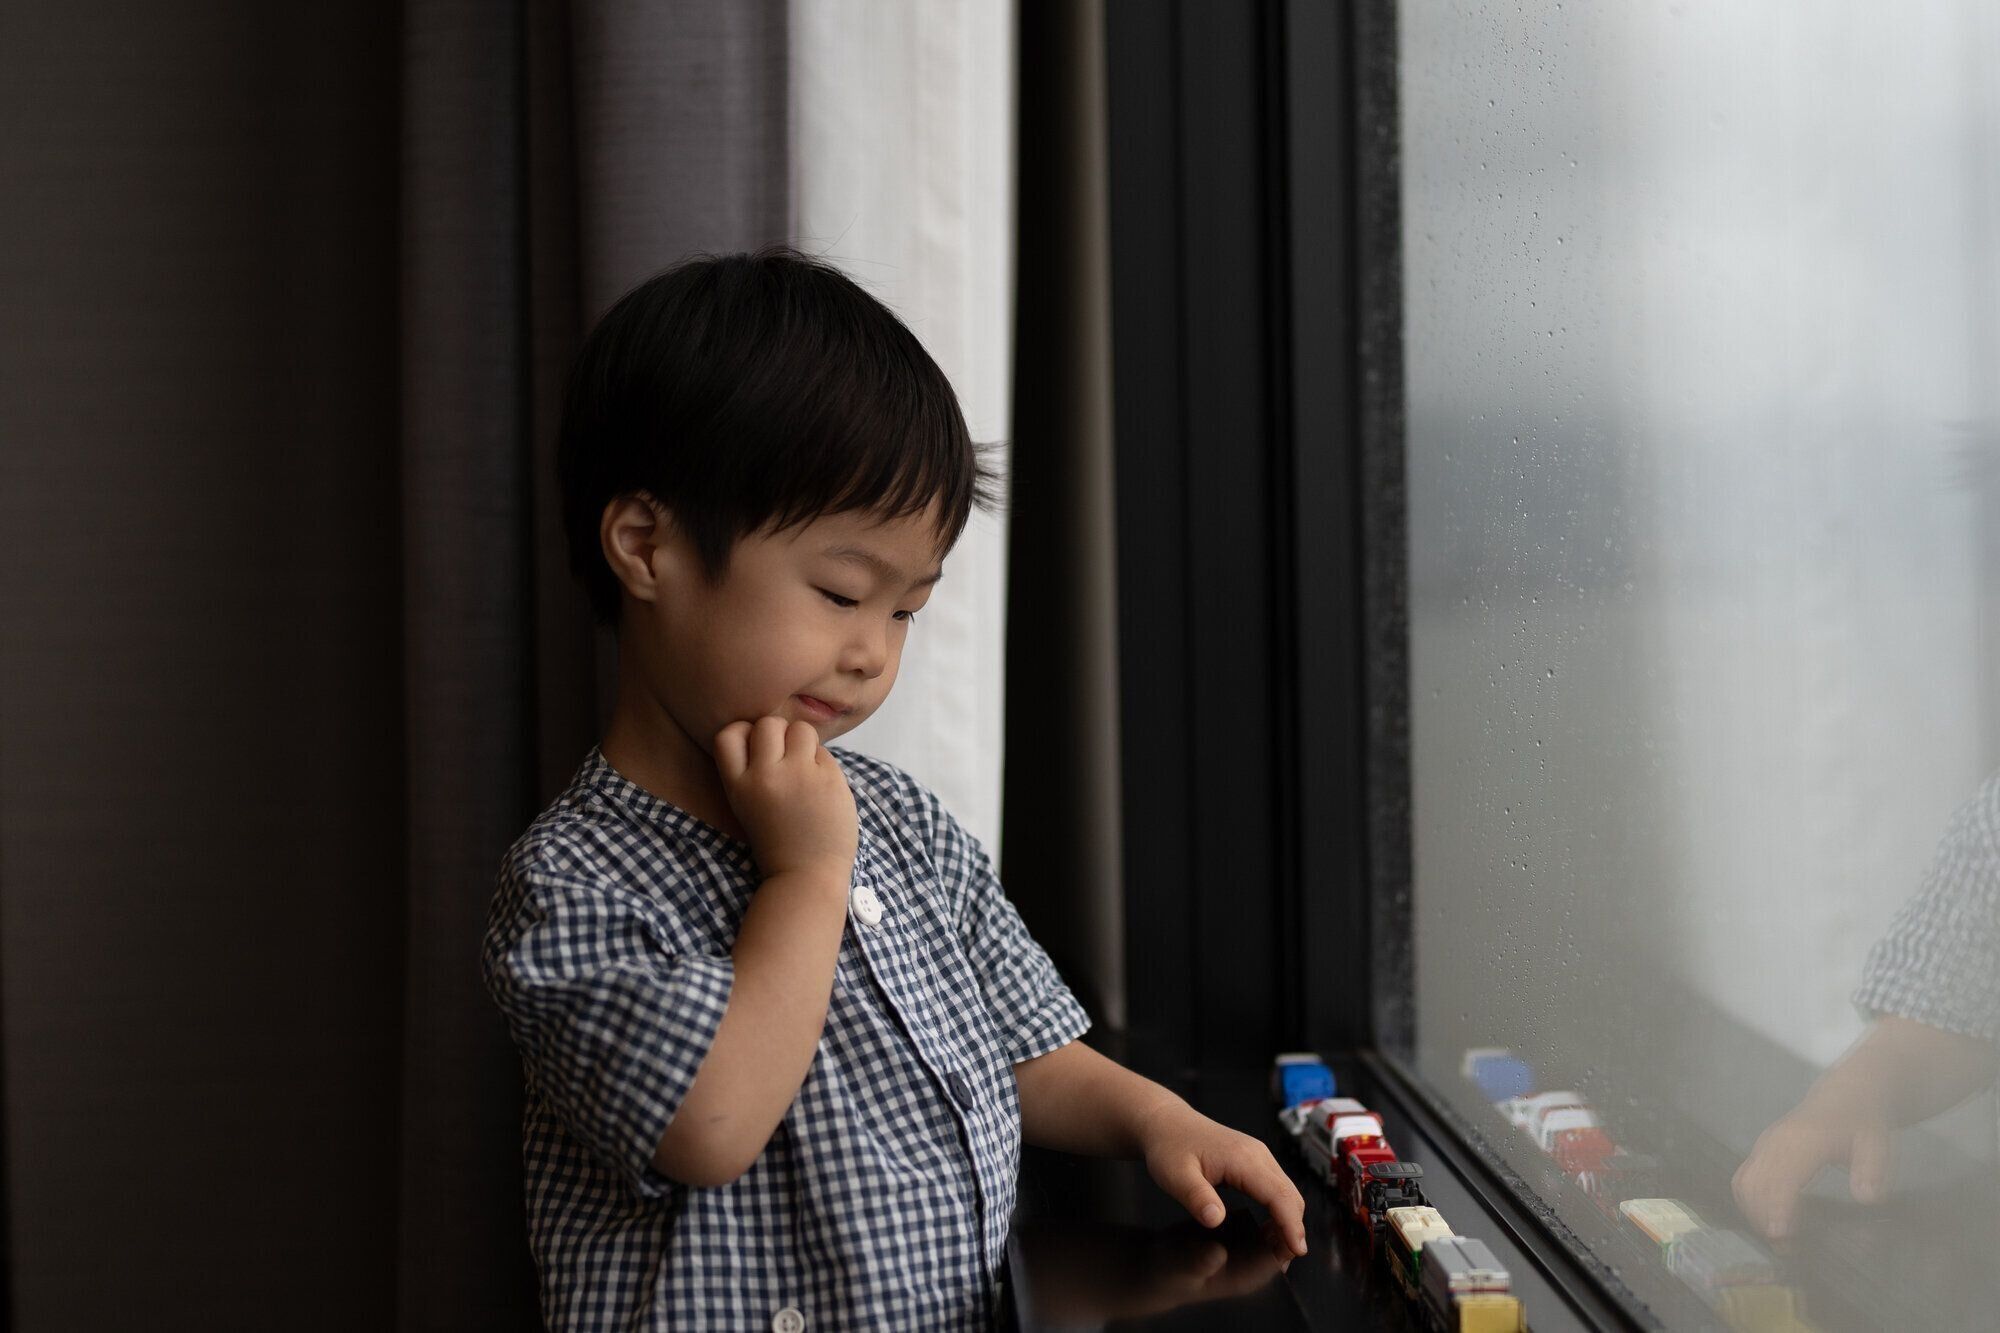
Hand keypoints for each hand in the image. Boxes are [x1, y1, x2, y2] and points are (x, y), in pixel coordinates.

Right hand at [712, 716, 857, 879]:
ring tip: (806, 769)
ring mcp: (798, 776)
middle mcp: (765, 777)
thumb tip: (773, 731)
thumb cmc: (778, 841)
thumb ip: (753, 771)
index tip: (756, 749)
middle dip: (779, 733)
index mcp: (738, 786)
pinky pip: (825, 753)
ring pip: (801, 729)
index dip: (744, 733)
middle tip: (786, 758)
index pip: (728, 734)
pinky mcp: (828, 780)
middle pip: (767, 723)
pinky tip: (822, 790)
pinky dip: (824, 765)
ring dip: (805, 743)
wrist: (806, 876)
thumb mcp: (748, 806)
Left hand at [1138, 1097, 1307, 1258]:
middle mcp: (1257, 1155)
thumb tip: (1216, 1219)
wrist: (1167, 1123)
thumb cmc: (1170, 1146)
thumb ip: (1196, 1197)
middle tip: (1286, 1260)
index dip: (1291, 1224)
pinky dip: (1280, 1210)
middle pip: (1290, 1195)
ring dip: (1289, 1220)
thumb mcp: (1174, 1175)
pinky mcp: (1254, 1161)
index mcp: (1243, 1158)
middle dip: (1293, 1228)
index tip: (1296, 1250)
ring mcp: (1258, 1156)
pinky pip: (1276, 1188)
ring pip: (1286, 1192)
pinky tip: (1270, 1229)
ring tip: (1280, 1251)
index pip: (1278, 1195)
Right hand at [1732, 1098, 1890, 1240]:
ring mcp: (1764, 1145)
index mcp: (1803, 1140)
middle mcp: (1776, 1142)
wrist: (1843, 1097)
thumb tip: (1865, 1198)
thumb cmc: (1860, 1123)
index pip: (1782, 1177)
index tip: (1781, 1235)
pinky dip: (1748, 1202)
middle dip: (1764, 1218)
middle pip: (1755, 1184)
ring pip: (1744, 1183)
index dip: (1778, 1206)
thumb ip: (1872, 1170)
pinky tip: (1767, 1219)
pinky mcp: (1760, 1150)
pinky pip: (1743, 1178)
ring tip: (1779, 1239)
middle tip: (1787, 1250)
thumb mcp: (1877, 1143)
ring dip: (1754, 1213)